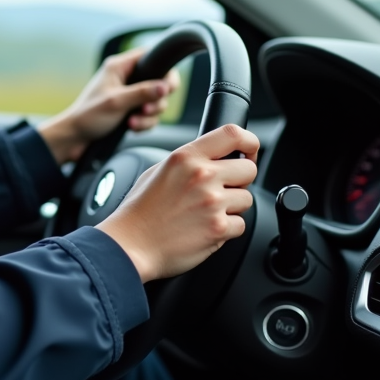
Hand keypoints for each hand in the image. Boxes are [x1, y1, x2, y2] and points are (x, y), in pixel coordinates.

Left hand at [38, 48, 179, 164]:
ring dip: (149, 116)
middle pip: (159, 83)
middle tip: (146, 109)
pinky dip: (144, 123)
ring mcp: (129, 95)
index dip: (164, 70)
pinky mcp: (130, 111)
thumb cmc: (87, 116)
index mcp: (119, 66)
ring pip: (155, 102)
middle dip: (156, 100)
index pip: (151, 56)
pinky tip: (131, 128)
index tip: (167, 87)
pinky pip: (149, 116)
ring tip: (132, 122)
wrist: (74, 139)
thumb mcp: (116, 102)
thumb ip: (142, 92)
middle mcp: (126, 78)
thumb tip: (164, 86)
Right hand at [97, 124, 258, 282]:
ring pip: (247, 199)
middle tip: (221, 191)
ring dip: (232, 208)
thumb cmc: (139, 212)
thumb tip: (214, 158)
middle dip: (240, 181)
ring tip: (205, 213)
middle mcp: (201, 175)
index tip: (248, 151)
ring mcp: (211, 202)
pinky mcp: (217, 228)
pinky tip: (204, 229)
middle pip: (248, 169)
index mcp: (186, 157)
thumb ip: (188, 161)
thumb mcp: (158, 171)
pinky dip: (227, 230)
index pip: (232, 134)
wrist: (130, 245)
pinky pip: (240, 225)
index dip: (249, 142)